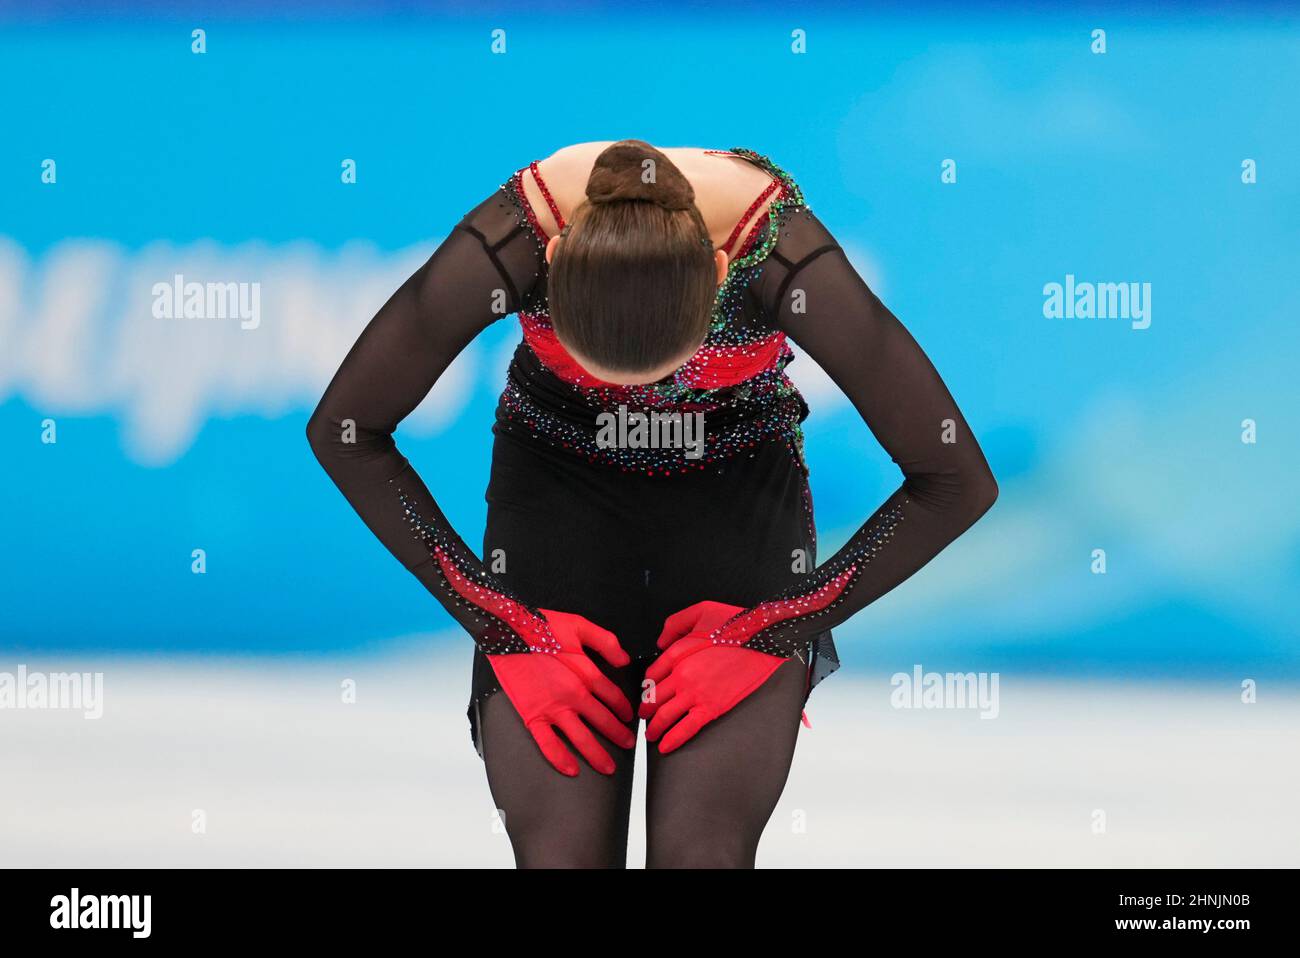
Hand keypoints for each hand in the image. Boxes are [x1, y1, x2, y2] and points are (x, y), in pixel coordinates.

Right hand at [488, 609, 635, 776]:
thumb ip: (606, 642)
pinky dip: (560, 759)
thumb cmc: (541, 626)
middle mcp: (573, 695)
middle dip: (619, 735)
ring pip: (581, 738)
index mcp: (586, 673)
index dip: (625, 708)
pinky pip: (548, 744)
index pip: (614, 697)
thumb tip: (625, 660)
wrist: (507, 631)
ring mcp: (552, 708)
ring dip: (598, 755)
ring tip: (609, 767)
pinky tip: (572, 770)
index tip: (629, 716)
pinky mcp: (532, 716)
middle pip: (603, 721)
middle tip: (628, 745)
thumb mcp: (579, 625)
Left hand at [639, 602, 786, 753]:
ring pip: (665, 716)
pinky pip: (686, 728)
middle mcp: (682, 675)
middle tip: (644, 716)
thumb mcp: (700, 611)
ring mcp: (696, 693)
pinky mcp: (712, 707)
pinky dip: (673, 740)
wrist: (764, 638)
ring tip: (651, 734)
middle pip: (653, 698)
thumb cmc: (737, 623)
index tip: (647, 692)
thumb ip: (675, 624)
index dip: (647, 686)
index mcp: (678, 653)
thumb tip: (660, 641)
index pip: (651, 675)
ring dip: (654, 728)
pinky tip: (666, 746)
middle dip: (645, 710)